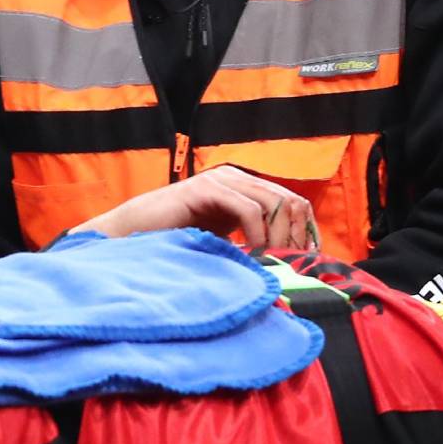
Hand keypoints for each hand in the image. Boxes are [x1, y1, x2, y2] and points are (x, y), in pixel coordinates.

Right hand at [71, 166, 316, 250]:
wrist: (136, 232)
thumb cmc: (179, 240)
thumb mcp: (226, 240)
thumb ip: (252, 242)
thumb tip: (287, 264)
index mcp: (246, 189)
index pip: (295, 203)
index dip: (306, 231)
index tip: (306, 262)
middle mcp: (238, 178)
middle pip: (291, 201)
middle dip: (297, 236)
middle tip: (292, 265)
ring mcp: (223, 180)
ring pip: (274, 203)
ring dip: (279, 237)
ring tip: (274, 262)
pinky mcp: (208, 189)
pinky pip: (248, 209)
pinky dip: (257, 235)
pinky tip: (252, 255)